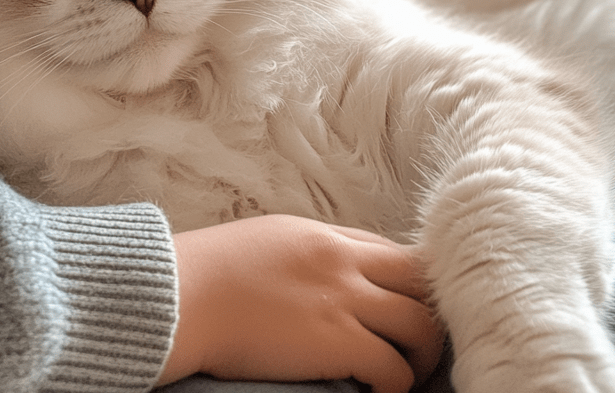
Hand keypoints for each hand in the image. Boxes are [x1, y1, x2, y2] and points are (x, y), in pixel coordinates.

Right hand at [158, 214, 443, 391]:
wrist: (181, 296)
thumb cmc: (210, 272)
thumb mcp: (268, 242)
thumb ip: (308, 252)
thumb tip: (331, 274)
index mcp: (324, 236)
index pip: (393, 251)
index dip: (408, 285)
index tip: (406, 310)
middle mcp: (343, 260)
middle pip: (422, 279)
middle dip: (432, 312)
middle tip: (421, 345)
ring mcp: (343, 298)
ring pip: (422, 324)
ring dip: (422, 355)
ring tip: (406, 374)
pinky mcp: (336, 341)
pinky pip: (393, 367)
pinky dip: (394, 385)